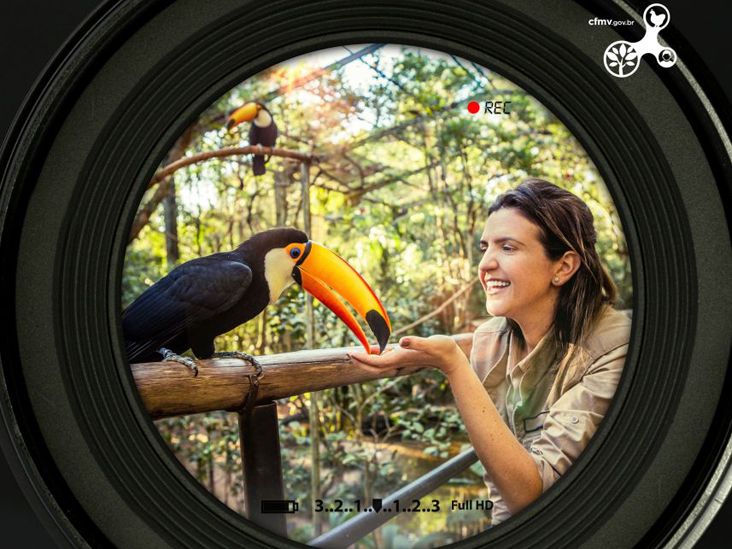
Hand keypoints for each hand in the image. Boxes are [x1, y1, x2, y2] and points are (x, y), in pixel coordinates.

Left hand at [349, 335, 467, 375]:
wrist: (451, 358)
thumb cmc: (442, 349)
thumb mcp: (430, 343)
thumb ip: (416, 342)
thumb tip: (402, 341)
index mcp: (401, 357)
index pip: (376, 362)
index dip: (362, 358)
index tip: (350, 353)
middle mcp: (399, 361)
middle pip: (374, 366)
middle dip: (360, 361)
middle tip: (347, 353)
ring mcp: (401, 360)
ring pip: (379, 363)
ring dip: (366, 359)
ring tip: (354, 352)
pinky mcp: (405, 356)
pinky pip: (386, 358)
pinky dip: (377, 355)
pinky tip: (374, 348)